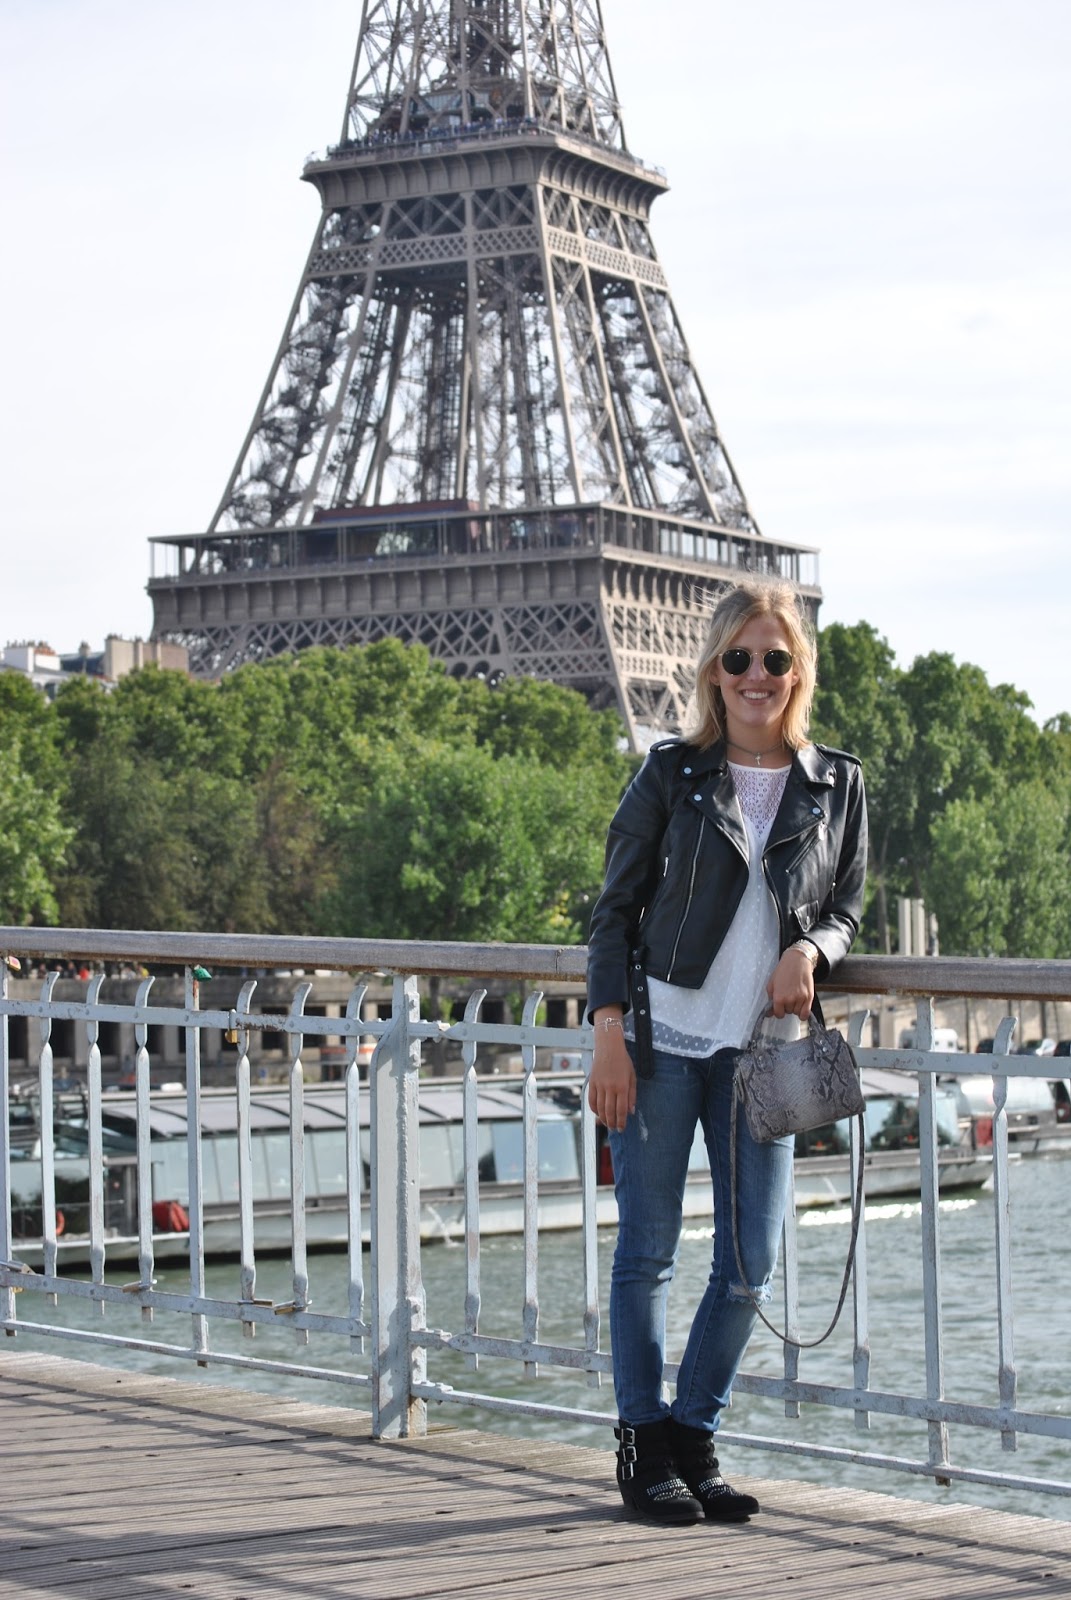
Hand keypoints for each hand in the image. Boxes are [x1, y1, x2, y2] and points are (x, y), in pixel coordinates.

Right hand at [587, 1012, 635, 1131]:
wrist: (608, 1047)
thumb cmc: (623, 1061)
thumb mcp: (632, 1076)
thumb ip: (632, 1095)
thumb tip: (631, 1111)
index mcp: (622, 1086)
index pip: (621, 1110)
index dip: (622, 1121)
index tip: (622, 1128)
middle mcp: (610, 1087)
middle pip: (610, 1111)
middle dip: (612, 1123)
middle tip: (615, 1129)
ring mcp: (599, 1085)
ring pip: (600, 1108)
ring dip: (603, 1118)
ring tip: (607, 1124)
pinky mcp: (592, 1083)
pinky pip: (591, 1100)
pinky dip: (594, 1109)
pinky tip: (598, 1113)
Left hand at [766, 947, 814, 1019]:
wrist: (797, 961)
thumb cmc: (783, 971)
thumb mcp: (771, 983)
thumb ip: (770, 999)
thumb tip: (770, 1013)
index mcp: (779, 997)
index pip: (778, 1014)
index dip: (778, 1010)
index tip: (779, 1006)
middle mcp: (790, 1000)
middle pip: (788, 1012)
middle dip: (787, 1006)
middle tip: (787, 996)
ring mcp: (801, 999)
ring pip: (796, 1012)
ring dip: (795, 1007)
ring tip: (794, 997)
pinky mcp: (809, 997)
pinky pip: (805, 1014)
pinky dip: (803, 1013)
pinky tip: (801, 1007)